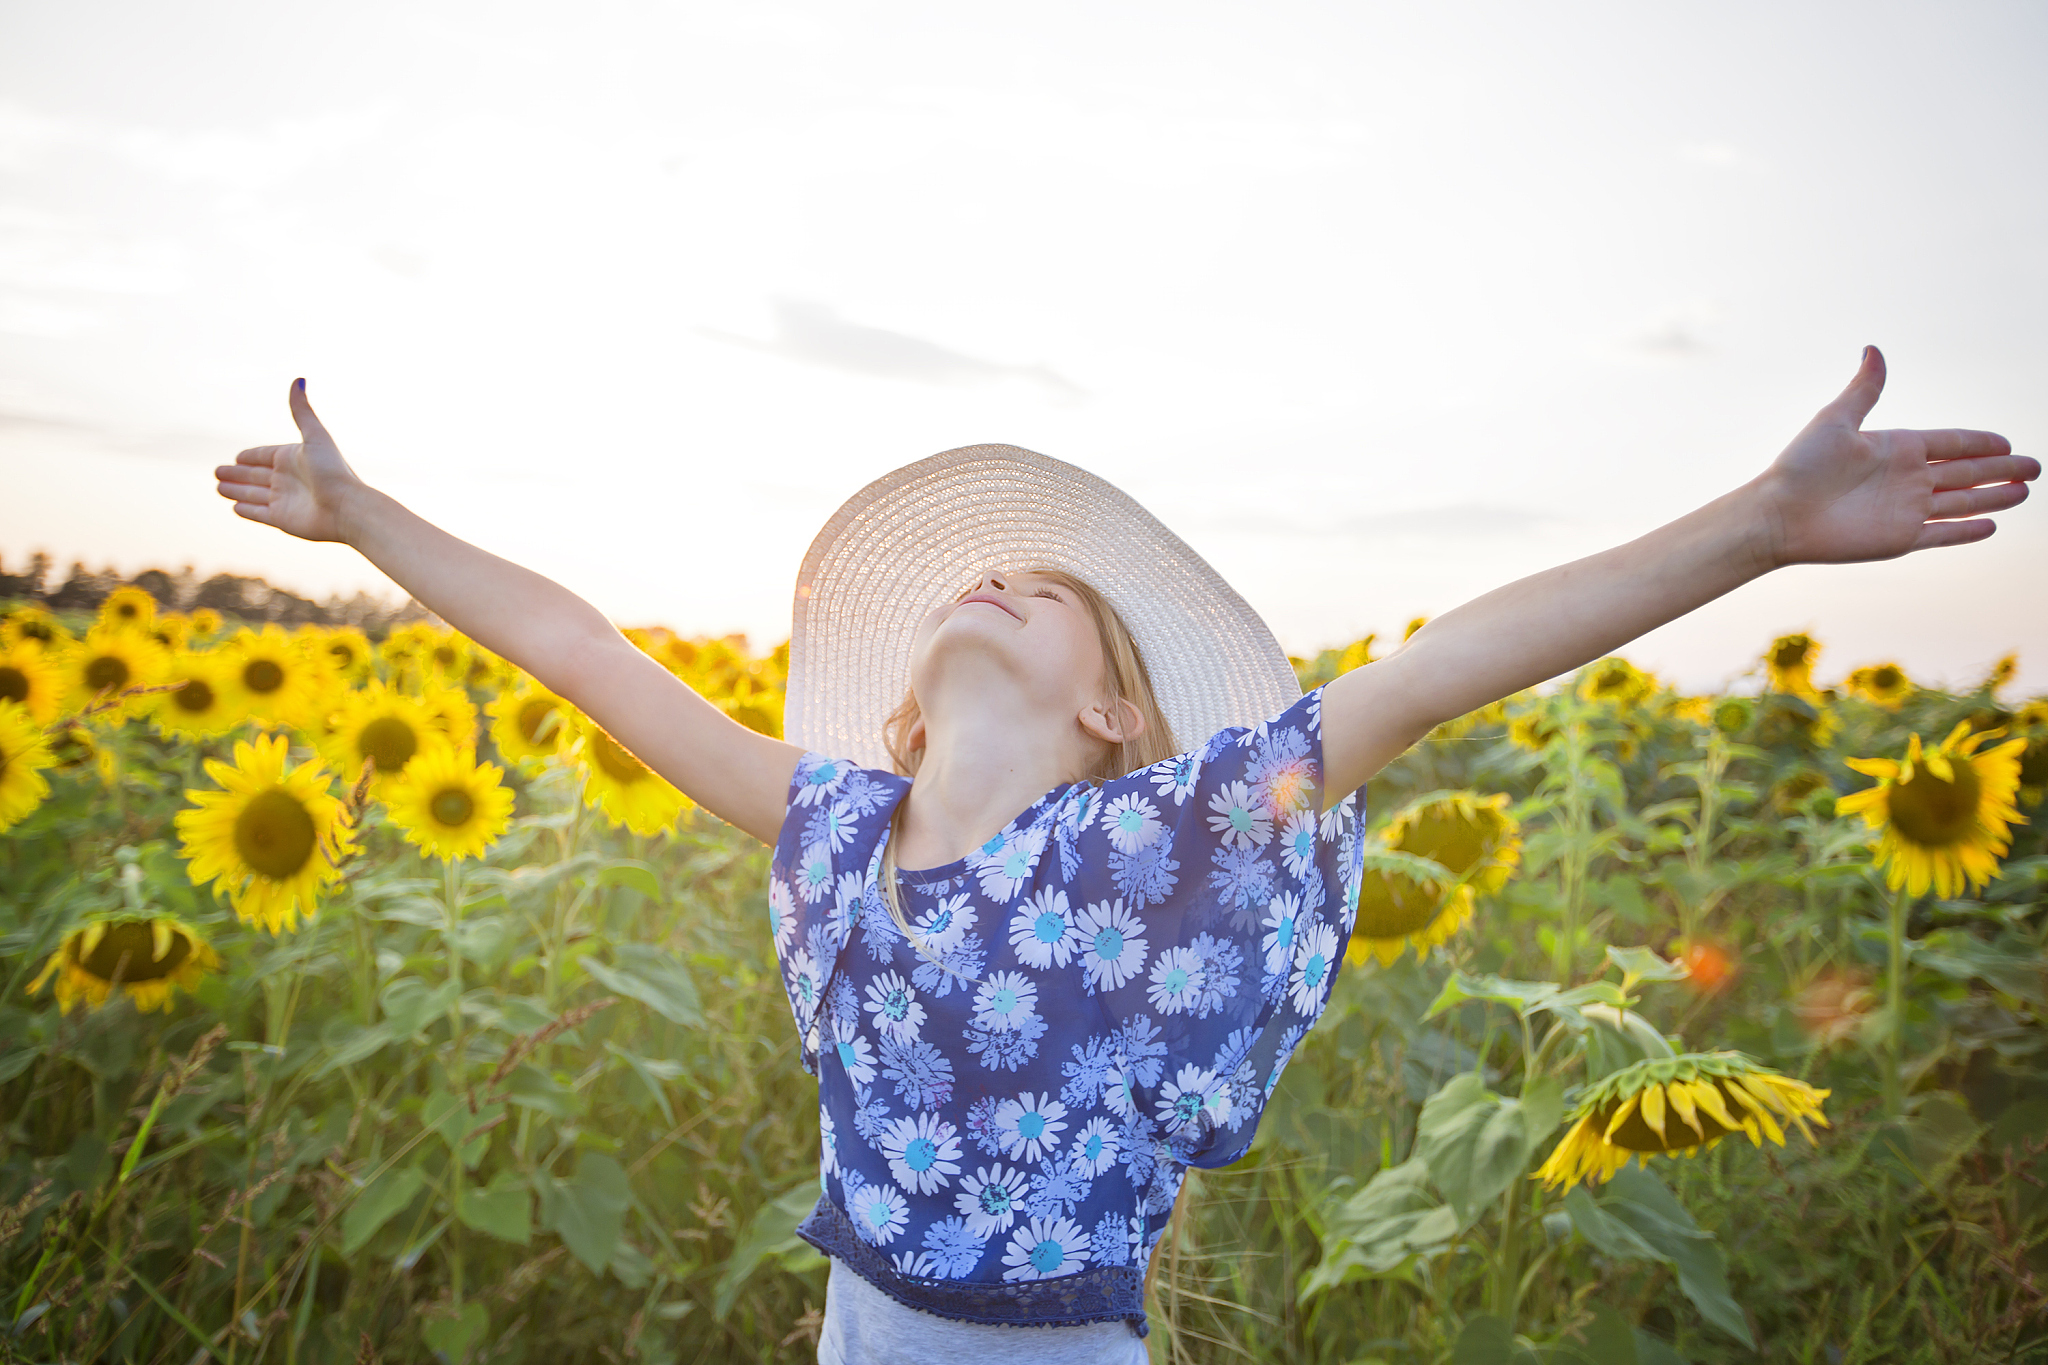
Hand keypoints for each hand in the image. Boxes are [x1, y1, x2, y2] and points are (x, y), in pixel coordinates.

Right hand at [214, 380, 365, 542]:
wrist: (347, 509)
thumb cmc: (333, 472)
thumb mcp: (315, 437)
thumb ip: (302, 411)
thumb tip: (299, 379)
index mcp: (293, 459)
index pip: (265, 456)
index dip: (251, 456)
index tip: (236, 457)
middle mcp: (288, 479)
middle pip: (255, 475)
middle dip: (236, 473)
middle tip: (217, 472)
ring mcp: (284, 500)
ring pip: (253, 494)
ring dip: (236, 490)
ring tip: (218, 487)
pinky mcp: (282, 519)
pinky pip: (259, 513)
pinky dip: (247, 510)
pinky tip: (234, 508)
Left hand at [1760, 347, 2037, 566]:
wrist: (1779, 515)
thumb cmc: (1801, 466)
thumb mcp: (1836, 420)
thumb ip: (1864, 389)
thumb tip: (1873, 349)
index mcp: (1896, 447)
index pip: (1950, 443)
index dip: (1979, 443)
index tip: (2006, 441)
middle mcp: (1906, 478)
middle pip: (1966, 472)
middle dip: (2000, 469)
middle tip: (2034, 467)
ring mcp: (1905, 509)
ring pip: (1962, 502)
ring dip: (1994, 498)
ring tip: (2024, 492)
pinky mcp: (1900, 538)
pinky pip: (1943, 534)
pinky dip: (1967, 531)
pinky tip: (1991, 526)